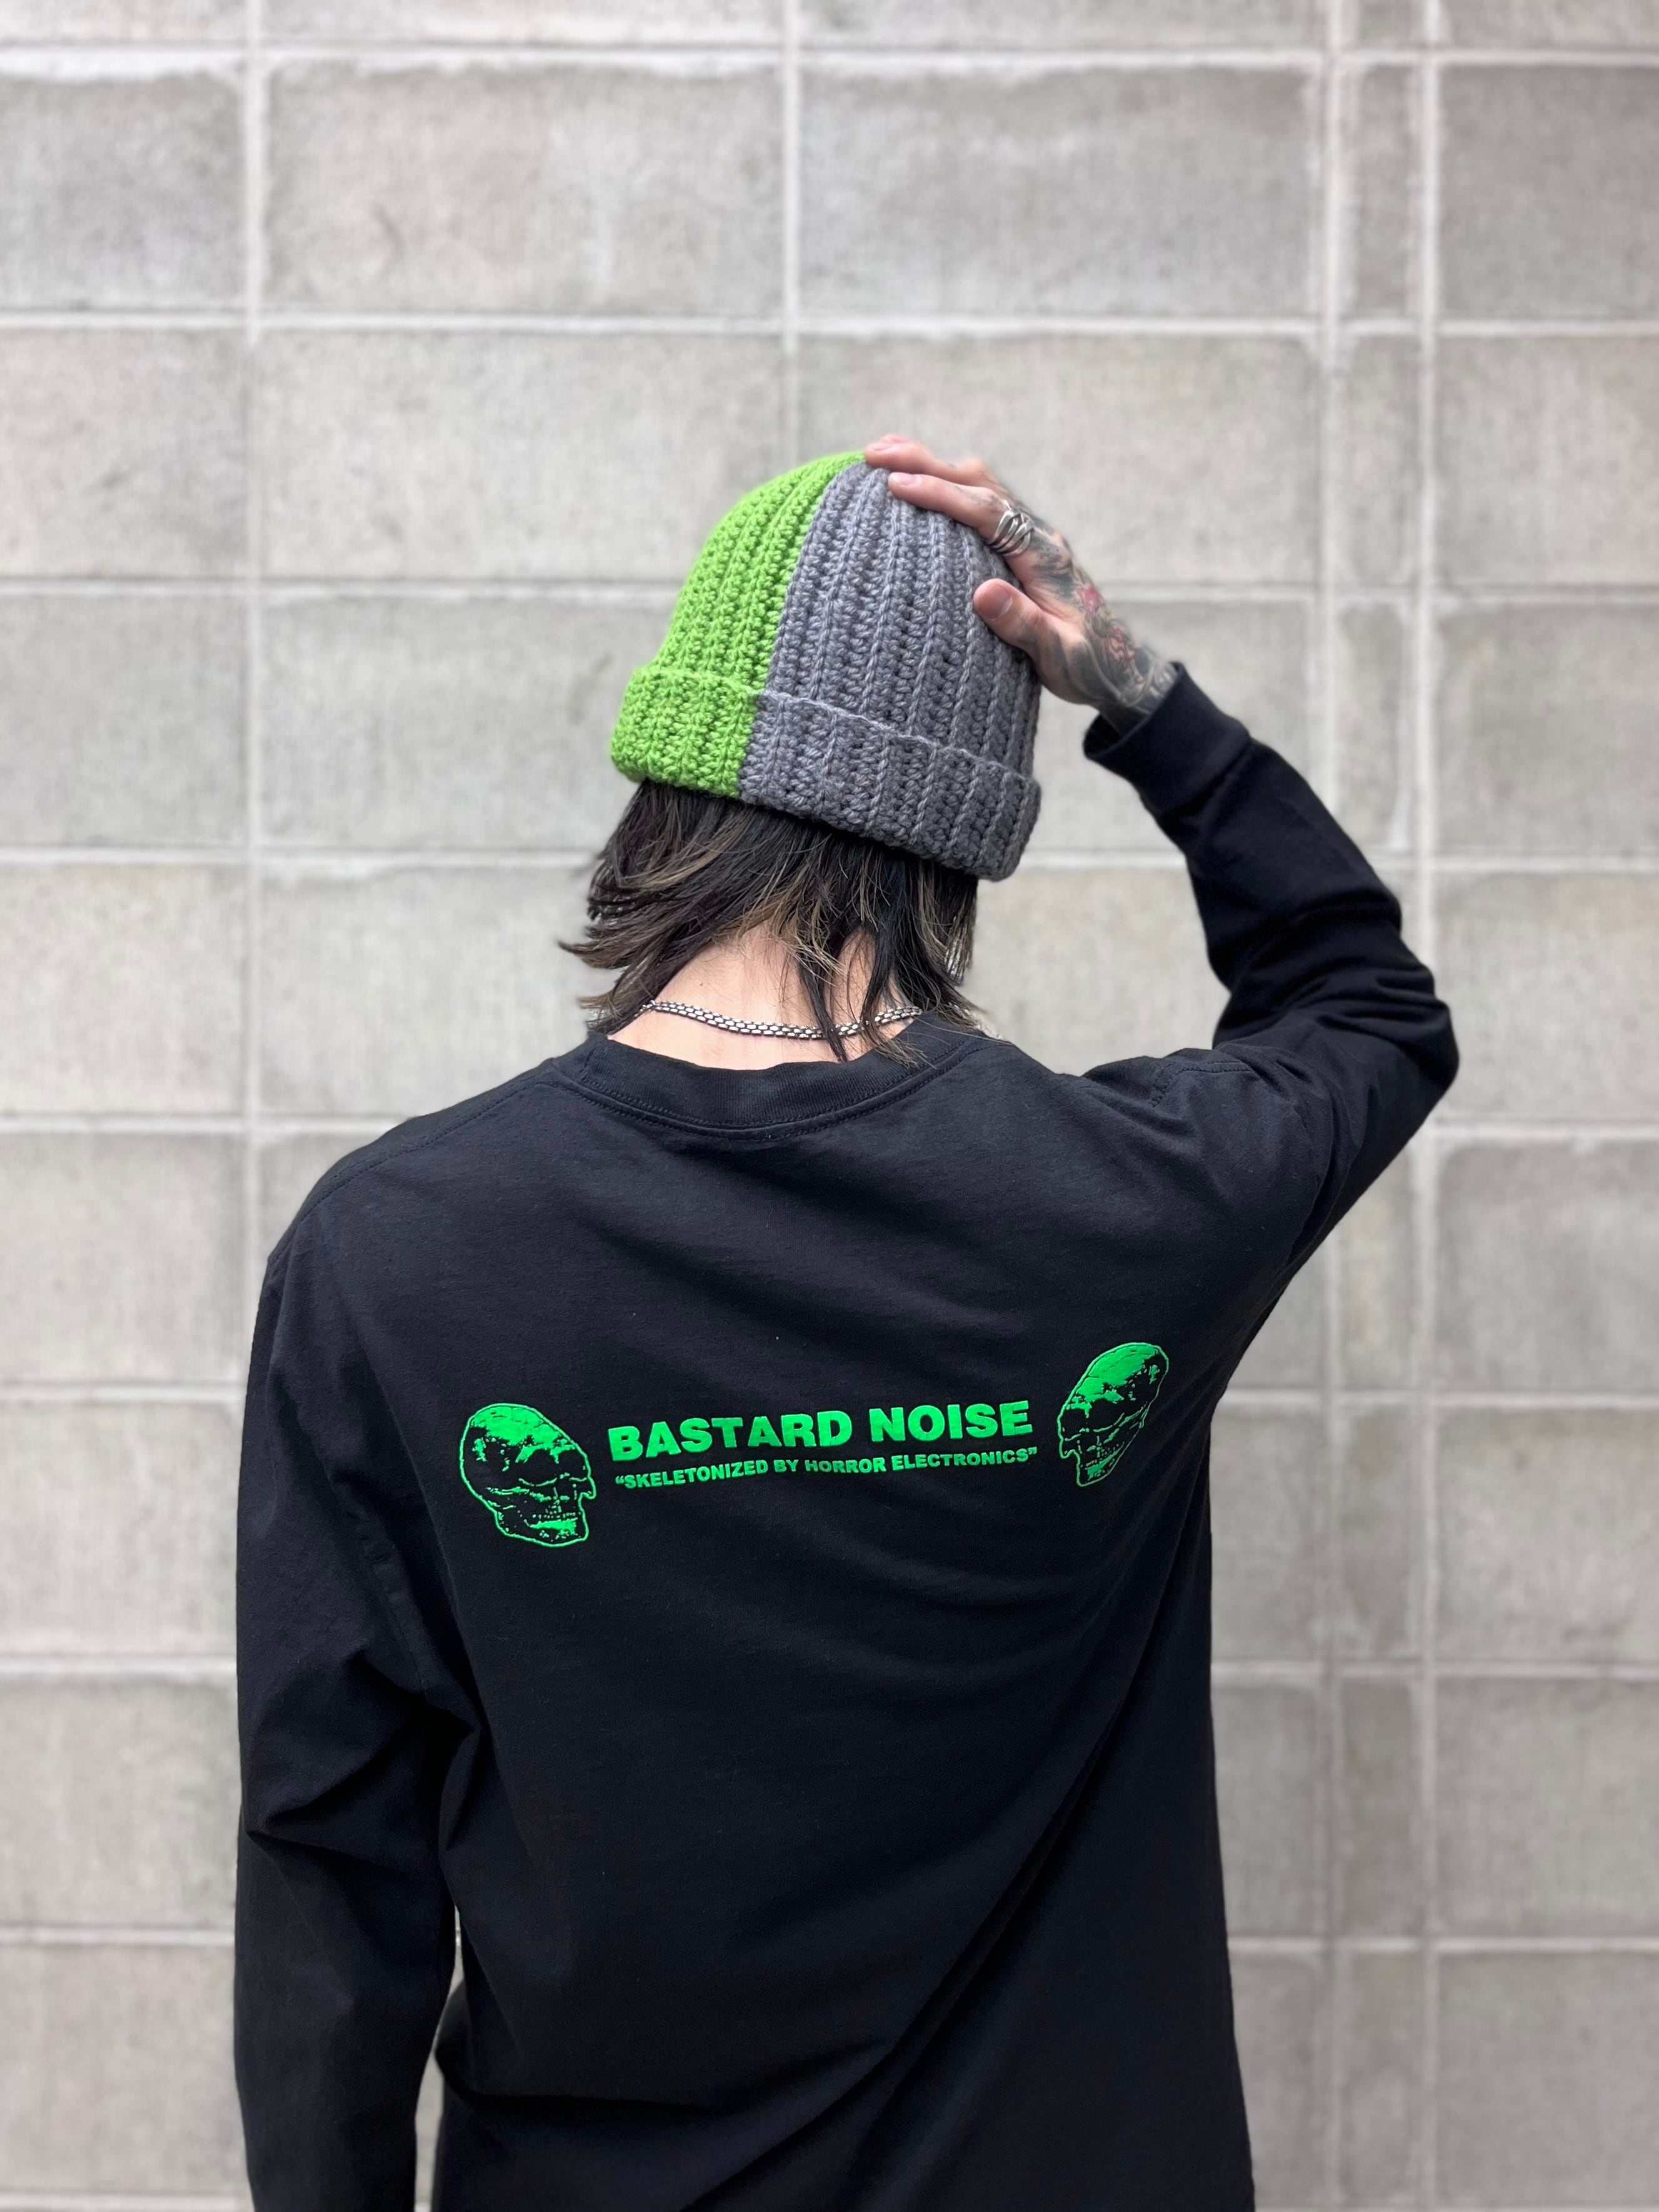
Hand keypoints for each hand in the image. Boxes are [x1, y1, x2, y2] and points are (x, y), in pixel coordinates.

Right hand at [863, 435, 1176, 735]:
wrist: (1116, 665)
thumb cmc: (1086, 664)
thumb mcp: (1058, 654)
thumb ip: (1023, 624)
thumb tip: (983, 594)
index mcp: (1043, 557)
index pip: (986, 513)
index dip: (941, 495)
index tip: (897, 485)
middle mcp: (1036, 536)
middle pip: (978, 483)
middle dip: (925, 463)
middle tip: (873, 453)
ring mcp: (1028, 536)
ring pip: (979, 485)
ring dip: (932, 465)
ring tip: (883, 451)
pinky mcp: (1020, 544)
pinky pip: (979, 502)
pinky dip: (946, 484)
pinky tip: (917, 483)